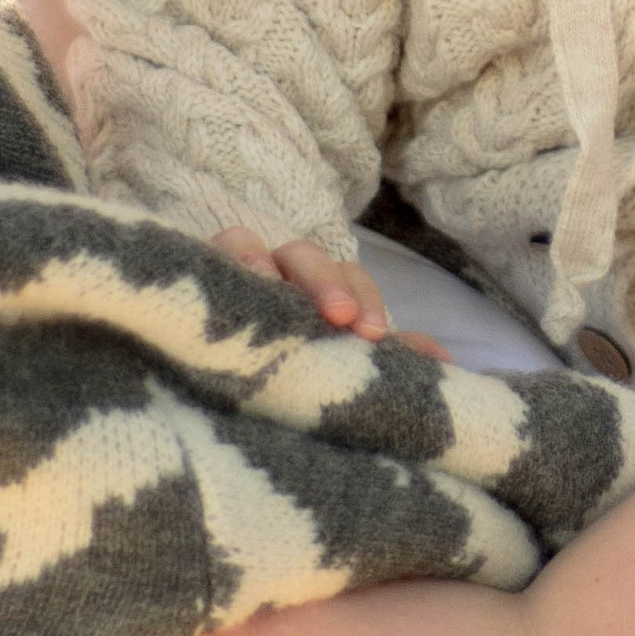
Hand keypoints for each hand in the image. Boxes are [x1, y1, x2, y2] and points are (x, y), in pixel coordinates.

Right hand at [206, 226, 448, 357]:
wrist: (212, 390)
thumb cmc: (289, 371)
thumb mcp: (337, 369)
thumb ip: (386, 363)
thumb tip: (442, 363)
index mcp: (318, 291)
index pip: (350, 278)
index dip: (364, 301)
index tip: (371, 336)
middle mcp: (278, 273)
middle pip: (305, 256)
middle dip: (325, 282)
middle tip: (340, 319)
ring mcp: (230, 272)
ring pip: (247, 245)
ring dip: (260, 263)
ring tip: (267, 291)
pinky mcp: (192, 279)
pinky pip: (201, 258)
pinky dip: (214, 265)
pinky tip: (217, 294)